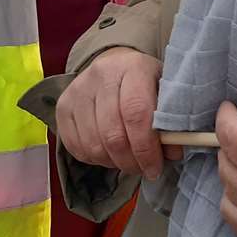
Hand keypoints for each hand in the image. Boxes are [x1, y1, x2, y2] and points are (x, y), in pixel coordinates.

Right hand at [56, 48, 179, 179]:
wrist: (115, 67)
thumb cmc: (145, 84)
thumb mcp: (165, 94)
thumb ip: (171, 121)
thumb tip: (173, 152)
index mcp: (133, 67)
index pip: (136, 113)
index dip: (146, 148)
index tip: (155, 168)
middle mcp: (102, 74)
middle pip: (112, 133)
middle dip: (130, 161)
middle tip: (143, 170)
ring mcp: (78, 90)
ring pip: (93, 144)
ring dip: (113, 163)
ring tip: (128, 161)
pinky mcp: (63, 106)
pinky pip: (76, 147)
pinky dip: (95, 159)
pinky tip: (109, 154)